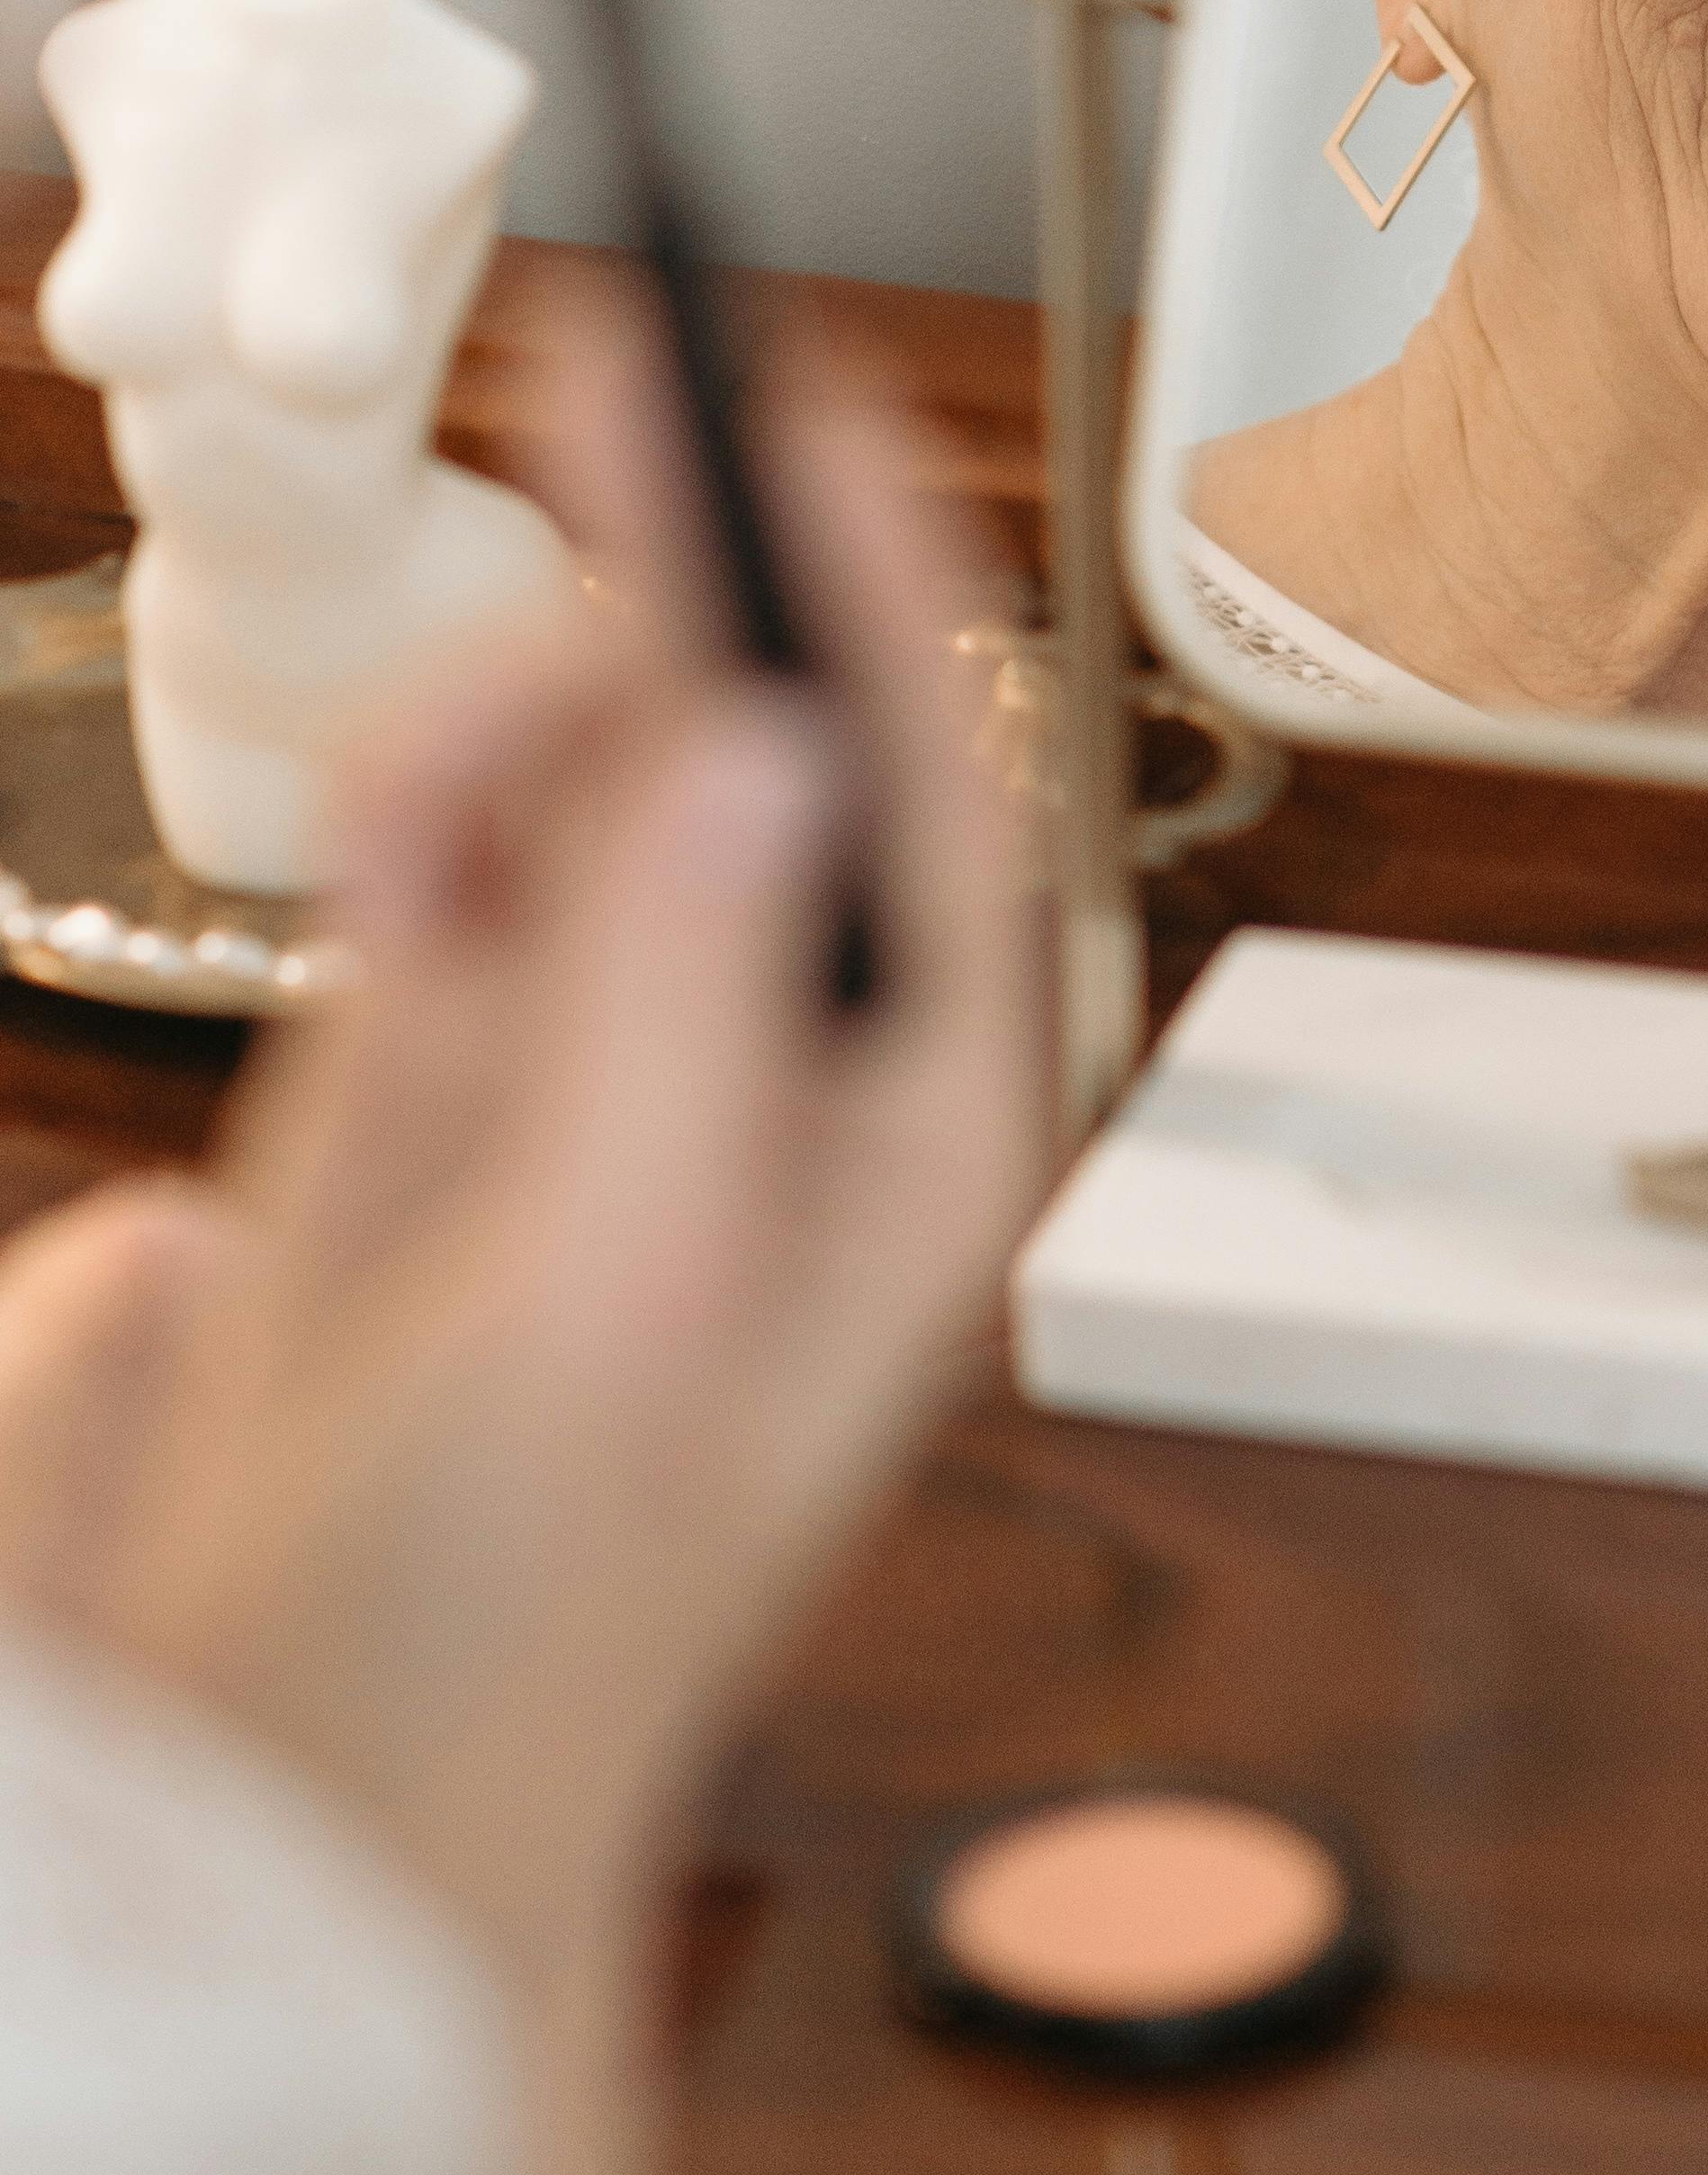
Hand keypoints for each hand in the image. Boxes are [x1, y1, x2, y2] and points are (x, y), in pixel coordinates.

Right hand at [2, 314, 1035, 2174]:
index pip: (924, 758)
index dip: (860, 551)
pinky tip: (380, 861)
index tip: (786, 371)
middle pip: (759, 723)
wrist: (316, 1803)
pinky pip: (462, 866)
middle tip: (599, 371)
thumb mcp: (612, 1292)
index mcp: (909, 1108)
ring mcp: (622, 1057)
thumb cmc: (510, 1617)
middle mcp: (794, 1054)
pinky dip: (418, 824)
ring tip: (413, 817)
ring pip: (593, 772)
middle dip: (675, 571)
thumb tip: (760, 740)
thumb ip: (678, 1001)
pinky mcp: (464, 1083)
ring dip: (505, 726)